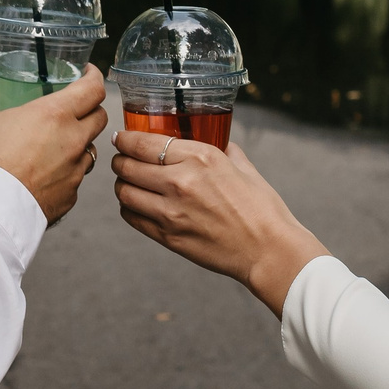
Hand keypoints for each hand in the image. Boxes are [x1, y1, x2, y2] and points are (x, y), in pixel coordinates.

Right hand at [0, 62, 107, 223]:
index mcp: (55, 115)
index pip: (94, 89)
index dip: (94, 77)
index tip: (87, 73)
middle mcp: (73, 142)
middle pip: (100, 118)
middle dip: (90, 108)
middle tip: (72, 106)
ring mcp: (74, 172)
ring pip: (89, 150)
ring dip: (78, 143)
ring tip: (54, 143)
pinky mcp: (69, 197)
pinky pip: (75, 179)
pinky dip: (65, 172)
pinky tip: (44, 174)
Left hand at [110, 128, 329, 314]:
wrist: (268, 250)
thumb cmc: (262, 209)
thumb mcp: (245, 168)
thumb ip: (226, 151)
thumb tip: (219, 142)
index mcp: (199, 157)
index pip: (143, 142)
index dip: (125, 139)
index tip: (121, 138)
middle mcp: (179, 181)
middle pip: (127, 166)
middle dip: (120, 160)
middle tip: (121, 160)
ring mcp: (171, 211)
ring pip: (124, 192)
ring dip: (122, 185)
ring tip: (127, 183)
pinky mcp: (168, 236)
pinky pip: (132, 218)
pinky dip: (128, 208)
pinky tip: (136, 205)